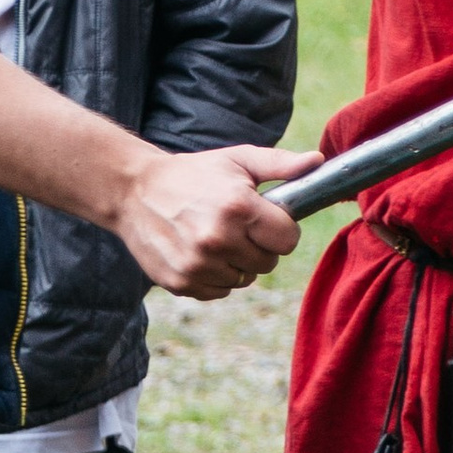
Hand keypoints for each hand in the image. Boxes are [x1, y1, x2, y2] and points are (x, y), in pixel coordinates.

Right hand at [108, 145, 308, 299]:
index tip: (265, 219)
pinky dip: (216, 276)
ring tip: (216, 237)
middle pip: (269, 262)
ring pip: (245, 279)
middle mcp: (218, 239)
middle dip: (260, 245)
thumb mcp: (237, 161)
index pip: (288, 239)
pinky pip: (219, 291)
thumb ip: (280, 164)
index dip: (280, 229)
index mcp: (238, 208)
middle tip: (238, 226)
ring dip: (237, 262)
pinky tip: (200, 252)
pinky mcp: (182, 283)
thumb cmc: (194, 173)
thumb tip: (318, 161)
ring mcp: (198, 265)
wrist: (134, 191)